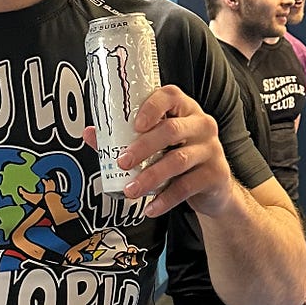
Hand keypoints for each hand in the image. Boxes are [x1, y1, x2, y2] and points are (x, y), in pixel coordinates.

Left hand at [116, 85, 234, 219]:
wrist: (213, 186)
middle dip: (142, 147)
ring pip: (177, 161)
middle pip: (171, 130)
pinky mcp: (215, 174)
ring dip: (150, 177)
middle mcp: (201, 124)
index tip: (134, 125)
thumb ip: (125, 137)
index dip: (151, 107)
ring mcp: (211, 149)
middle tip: (122, 162)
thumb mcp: (158, 144)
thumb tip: (90, 134)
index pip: (170, 96)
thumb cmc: (180, 156)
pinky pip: (186, 186)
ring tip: (131, 190)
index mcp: (184, 110)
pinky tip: (151, 207)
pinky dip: (165, 199)